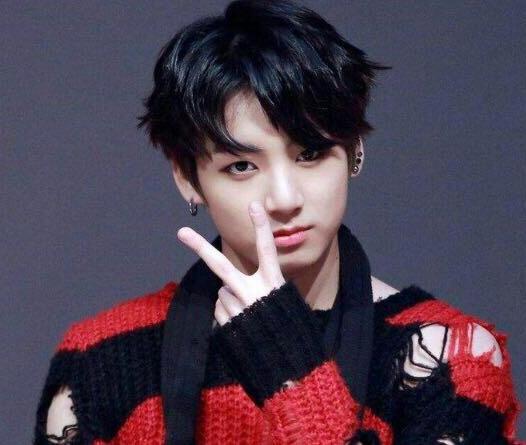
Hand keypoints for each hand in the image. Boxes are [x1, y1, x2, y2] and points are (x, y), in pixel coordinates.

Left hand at [176, 200, 285, 326]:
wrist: (287, 366)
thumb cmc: (290, 331)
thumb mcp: (284, 302)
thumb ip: (262, 288)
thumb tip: (229, 286)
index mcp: (273, 284)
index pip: (266, 250)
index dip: (260, 227)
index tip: (253, 206)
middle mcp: (253, 293)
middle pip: (221, 265)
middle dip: (200, 247)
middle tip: (181, 232)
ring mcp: (238, 309)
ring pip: (222, 292)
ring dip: (230, 299)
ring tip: (248, 315)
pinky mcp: (227, 324)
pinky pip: (219, 310)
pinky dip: (227, 314)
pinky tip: (241, 326)